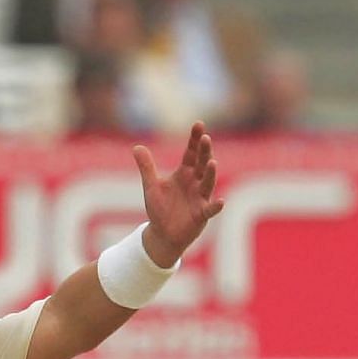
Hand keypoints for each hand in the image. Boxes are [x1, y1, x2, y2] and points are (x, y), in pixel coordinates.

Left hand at [132, 122, 224, 266]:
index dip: (194, 139)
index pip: (191, 153)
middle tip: (205, 138)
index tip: (199, 124)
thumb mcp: (151, 186)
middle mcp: (195, 183)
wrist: (162, 234)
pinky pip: (210, 209)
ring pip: (207, 183)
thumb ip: (146, 167)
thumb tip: (136, 147)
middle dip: (204, 152)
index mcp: (184, 174)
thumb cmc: (159, 209)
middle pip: (201, 164)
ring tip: (212, 162)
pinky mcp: (201, 215)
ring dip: (211, 174)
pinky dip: (215, 206)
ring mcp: (200, 198)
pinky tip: (221, 201)